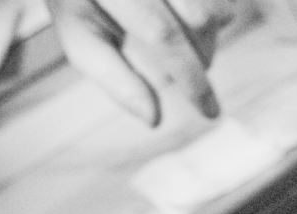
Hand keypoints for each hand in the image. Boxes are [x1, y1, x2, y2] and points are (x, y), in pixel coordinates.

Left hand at [45, 0, 233, 125]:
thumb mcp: (81, 35)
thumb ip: (114, 78)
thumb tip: (153, 119)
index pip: (162, 34)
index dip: (190, 76)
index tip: (209, 111)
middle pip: (196, 17)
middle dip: (203, 56)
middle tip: (196, 76)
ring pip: (211, 4)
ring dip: (211, 34)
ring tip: (192, 48)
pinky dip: (215, 12)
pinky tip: (196, 22)